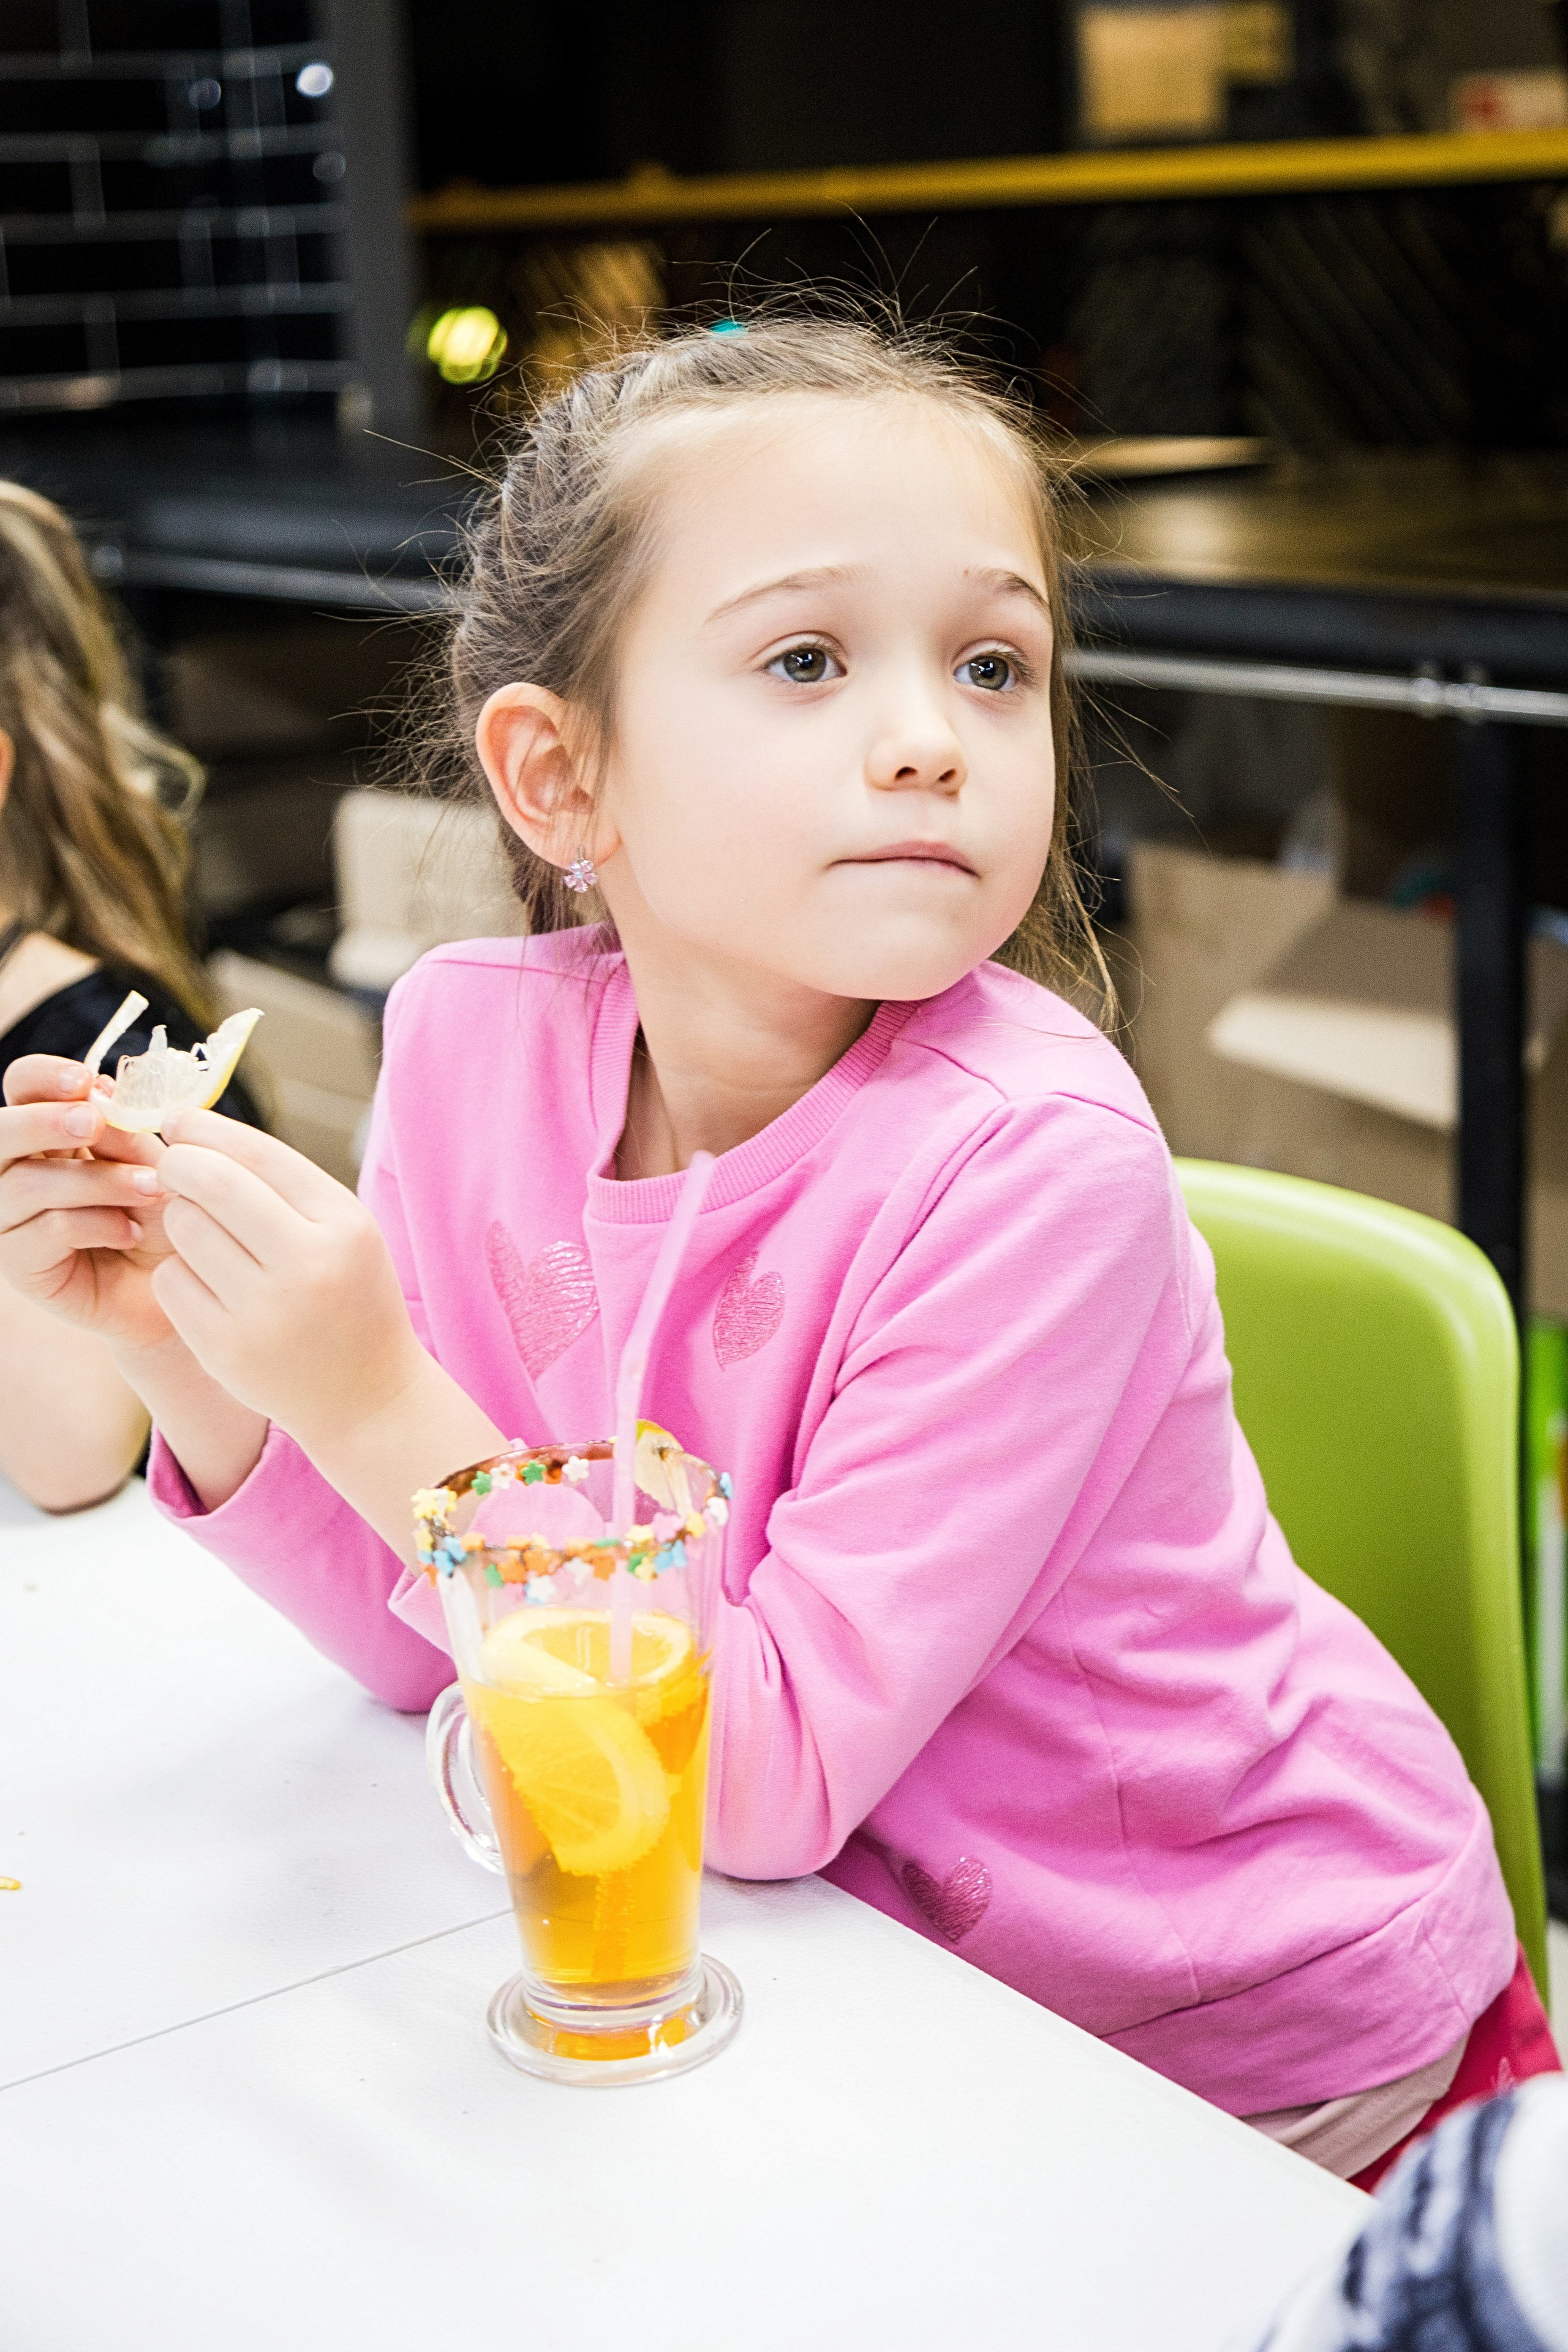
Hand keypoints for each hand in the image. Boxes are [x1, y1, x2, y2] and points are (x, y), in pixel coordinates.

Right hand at [0, 1055, 176, 1352]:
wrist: (186, 1283)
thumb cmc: (165, 1214)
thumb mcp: (150, 1160)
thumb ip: (121, 1129)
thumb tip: (97, 1092)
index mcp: (47, 1131)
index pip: (21, 1087)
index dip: (43, 1077)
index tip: (84, 1080)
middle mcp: (15, 1171)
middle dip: (43, 1123)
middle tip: (92, 1123)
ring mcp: (9, 1219)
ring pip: (25, 1185)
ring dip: (94, 1181)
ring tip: (150, 1188)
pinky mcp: (21, 1265)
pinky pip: (45, 1231)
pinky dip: (95, 1225)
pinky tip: (130, 1232)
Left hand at [149, 1107, 425, 1450]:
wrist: (366, 1394)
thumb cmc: (349, 1295)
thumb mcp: (345, 1232)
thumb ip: (286, 1186)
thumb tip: (198, 1135)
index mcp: (344, 1226)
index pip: (260, 1155)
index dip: (208, 1129)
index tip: (178, 1120)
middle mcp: (308, 1265)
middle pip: (212, 1184)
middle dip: (180, 1164)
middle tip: (171, 1165)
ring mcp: (264, 1311)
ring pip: (184, 1229)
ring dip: (182, 1221)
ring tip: (207, 1236)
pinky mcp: (225, 1348)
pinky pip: (172, 1281)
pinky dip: (181, 1273)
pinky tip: (209, 1285)